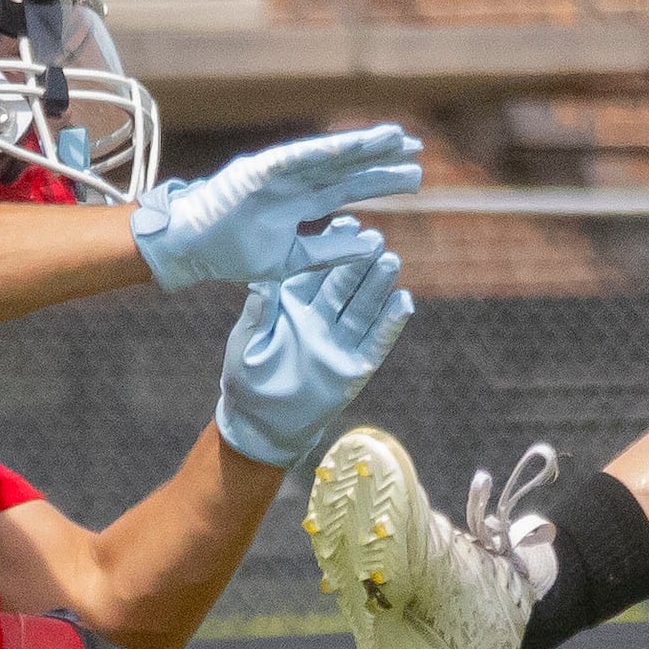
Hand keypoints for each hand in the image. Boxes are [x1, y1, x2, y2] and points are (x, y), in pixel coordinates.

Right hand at [131, 121, 426, 289]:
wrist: (190, 250)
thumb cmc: (233, 254)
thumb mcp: (292, 261)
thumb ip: (329, 251)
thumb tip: (375, 242)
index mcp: (301, 204)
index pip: (350, 187)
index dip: (381, 180)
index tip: (415, 175)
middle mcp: (295, 184)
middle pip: (346, 168)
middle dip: (381, 159)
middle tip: (418, 150)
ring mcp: (278, 174)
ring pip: (328, 157)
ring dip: (361, 147)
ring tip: (397, 137)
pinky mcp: (259, 170)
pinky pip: (297, 158)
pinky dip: (323, 150)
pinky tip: (352, 145)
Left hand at [216, 238, 412, 464]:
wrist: (260, 425)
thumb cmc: (247, 381)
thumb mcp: (246, 343)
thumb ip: (259, 313)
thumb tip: (263, 281)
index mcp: (292, 308)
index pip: (315, 271)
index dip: (330, 248)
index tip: (344, 223)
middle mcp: (320, 320)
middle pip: (344, 285)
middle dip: (359, 261)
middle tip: (375, 238)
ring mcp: (339, 343)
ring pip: (362, 308)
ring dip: (378, 286)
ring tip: (391, 261)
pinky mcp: (354, 368)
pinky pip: (375, 343)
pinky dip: (389, 324)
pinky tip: (403, 302)